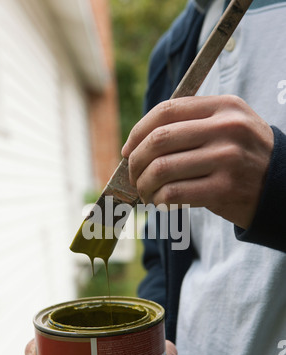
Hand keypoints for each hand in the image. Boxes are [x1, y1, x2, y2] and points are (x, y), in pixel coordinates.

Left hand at [122, 95, 273, 228]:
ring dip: (144, 184)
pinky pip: (174, 193)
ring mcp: (227, 159)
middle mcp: (226, 128)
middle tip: (133, 175)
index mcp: (224, 107)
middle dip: (135, 161)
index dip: (138, 130)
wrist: (282, 186)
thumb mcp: (230, 125)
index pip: (167, 110)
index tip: (129, 149)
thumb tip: (141, 140)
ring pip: (162, 169)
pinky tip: (160, 203)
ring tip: (145, 192)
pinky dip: (159, 200)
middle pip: (159, 140)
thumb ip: (193, 123)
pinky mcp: (224, 189)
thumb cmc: (246, 157)